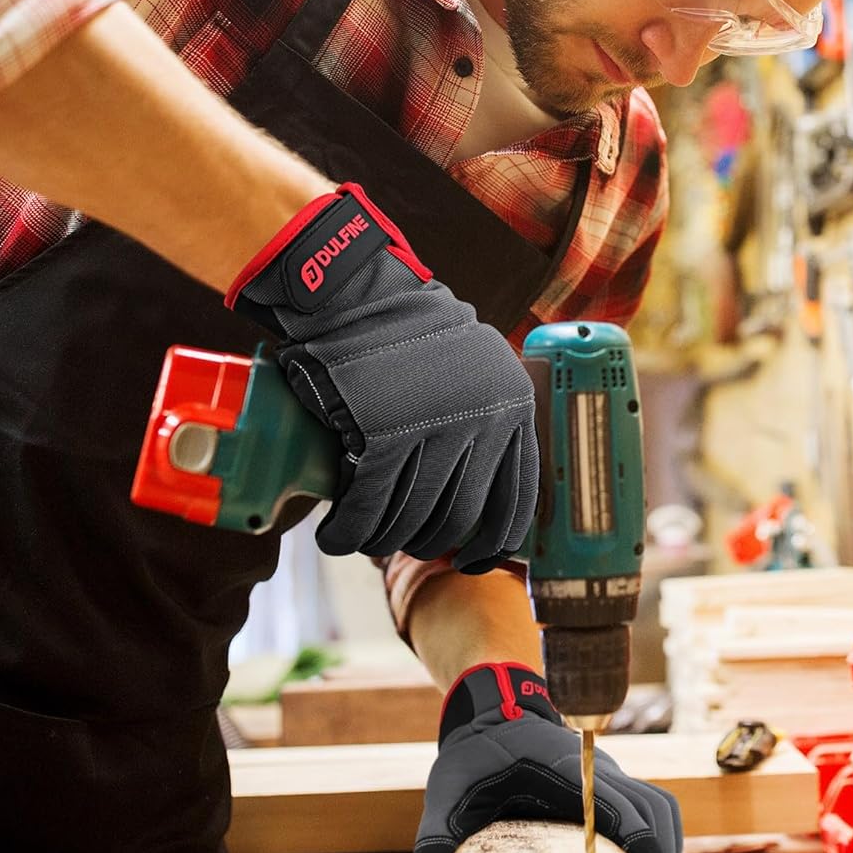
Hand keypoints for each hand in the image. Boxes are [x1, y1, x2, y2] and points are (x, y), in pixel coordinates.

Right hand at [227, 183, 537, 569]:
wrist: (355, 292)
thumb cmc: (408, 336)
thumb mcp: (475, 369)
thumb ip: (487, 418)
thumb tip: (483, 501)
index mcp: (513, 404)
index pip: (516, 499)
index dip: (494, 543)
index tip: (473, 561)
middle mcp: (486, 418)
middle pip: (461, 517)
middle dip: (429, 541)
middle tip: (403, 542)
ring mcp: (437, 426)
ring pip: (413, 518)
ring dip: (384, 540)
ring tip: (365, 538)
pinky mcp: (386, 433)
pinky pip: (369, 507)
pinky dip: (349, 532)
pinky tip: (336, 536)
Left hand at [409, 662, 682, 852]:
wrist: (492, 708)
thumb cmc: (474, 750)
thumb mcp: (447, 788)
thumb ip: (435, 834)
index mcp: (567, 773)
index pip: (624, 810)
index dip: (642, 852)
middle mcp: (598, 771)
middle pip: (655, 813)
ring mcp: (608, 775)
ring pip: (660, 806)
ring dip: (664, 848)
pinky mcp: (608, 783)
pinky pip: (650, 805)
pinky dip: (655, 835)